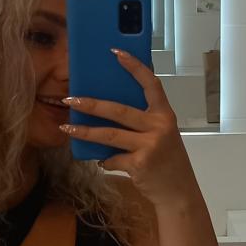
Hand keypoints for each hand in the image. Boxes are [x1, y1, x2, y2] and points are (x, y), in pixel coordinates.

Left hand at [61, 50, 199, 209]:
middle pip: (119, 110)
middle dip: (91, 104)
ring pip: (109, 135)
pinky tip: (104, 162)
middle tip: (71, 99)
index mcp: (164, 114)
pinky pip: (112, 159)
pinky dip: (105, 161)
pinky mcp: (139, 164)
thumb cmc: (167, 161)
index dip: (134, 66)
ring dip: (85, 131)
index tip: (117, 53)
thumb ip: (142, 122)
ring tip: (67, 127)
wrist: (179, 192)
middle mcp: (159, 127)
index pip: (151, 84)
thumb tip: (107, 111)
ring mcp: (149, 145)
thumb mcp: (162, 135)